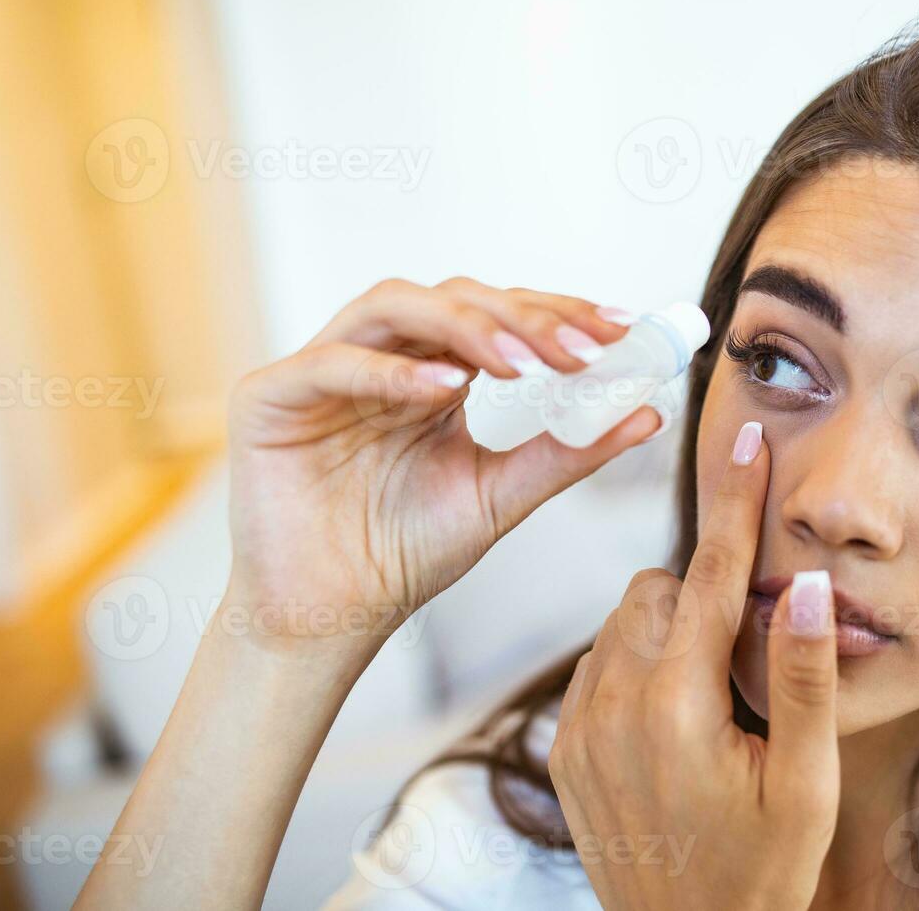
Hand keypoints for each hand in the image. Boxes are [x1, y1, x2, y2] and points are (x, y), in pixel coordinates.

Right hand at [224, 277, 659, 664]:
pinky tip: (447, 390)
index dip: (559, 314)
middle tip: (582, 348)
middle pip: (455, 299)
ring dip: (466, 328)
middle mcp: (381, 356)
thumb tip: (649, 412)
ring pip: (395, 306)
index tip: (621, 330)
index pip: (499, 317)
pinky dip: (391, 371)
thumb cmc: (404, 554)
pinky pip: (331, 363)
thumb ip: (569, 451)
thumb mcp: (502, 495)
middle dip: (525, 318)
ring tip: (524, 363)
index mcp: (433, 373)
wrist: (331, 620)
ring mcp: (323, 369)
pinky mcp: (269, 396)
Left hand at [549, 421, 839, 910]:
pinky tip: (672, 721)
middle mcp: (614, 705)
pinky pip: (596, 664)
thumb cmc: (760, 872)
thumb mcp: (807, 785)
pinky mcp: (562, 747)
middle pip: (658, 588)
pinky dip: (635, 668)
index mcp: (679, 706)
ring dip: (669, 632)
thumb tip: (805, 583)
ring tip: (712, 700)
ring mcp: (579, 727)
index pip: (710, 573)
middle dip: (703, 598)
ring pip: (623, 622)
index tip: (747, 437)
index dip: (734, 501)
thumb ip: (804, 679)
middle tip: (746, 659)